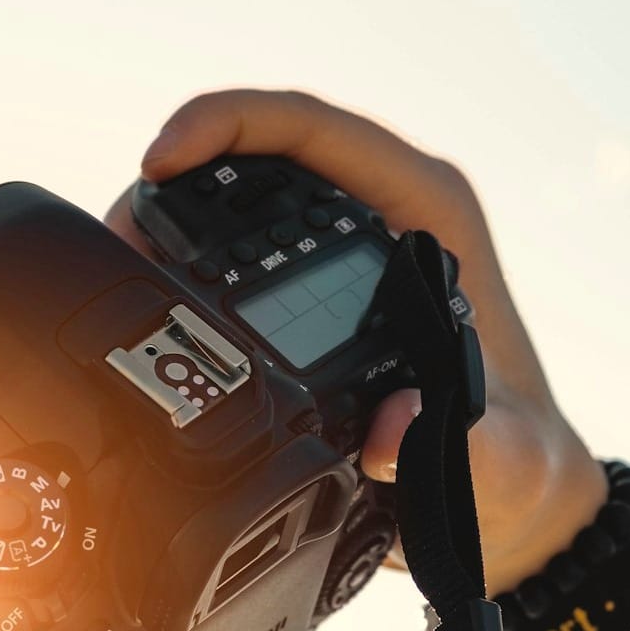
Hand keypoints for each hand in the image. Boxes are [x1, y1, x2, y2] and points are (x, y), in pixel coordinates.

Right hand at [104, 89, 608, 594]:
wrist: (511, 506)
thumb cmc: (517, 473)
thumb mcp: (502, 465)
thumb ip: (468, 447)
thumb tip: (394, 428)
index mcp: (429, 215)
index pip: (318, 131)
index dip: (231, 124)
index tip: (164, 157)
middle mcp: (384, 218)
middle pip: (261, 153)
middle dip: (178, 174)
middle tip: (116, 231)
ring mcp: (345, 252)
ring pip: (239, 198)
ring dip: (172, 218)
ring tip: (113, 265)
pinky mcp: (316, 294)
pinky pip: (237, 252)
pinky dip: (184, 265)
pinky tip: (143, 301)